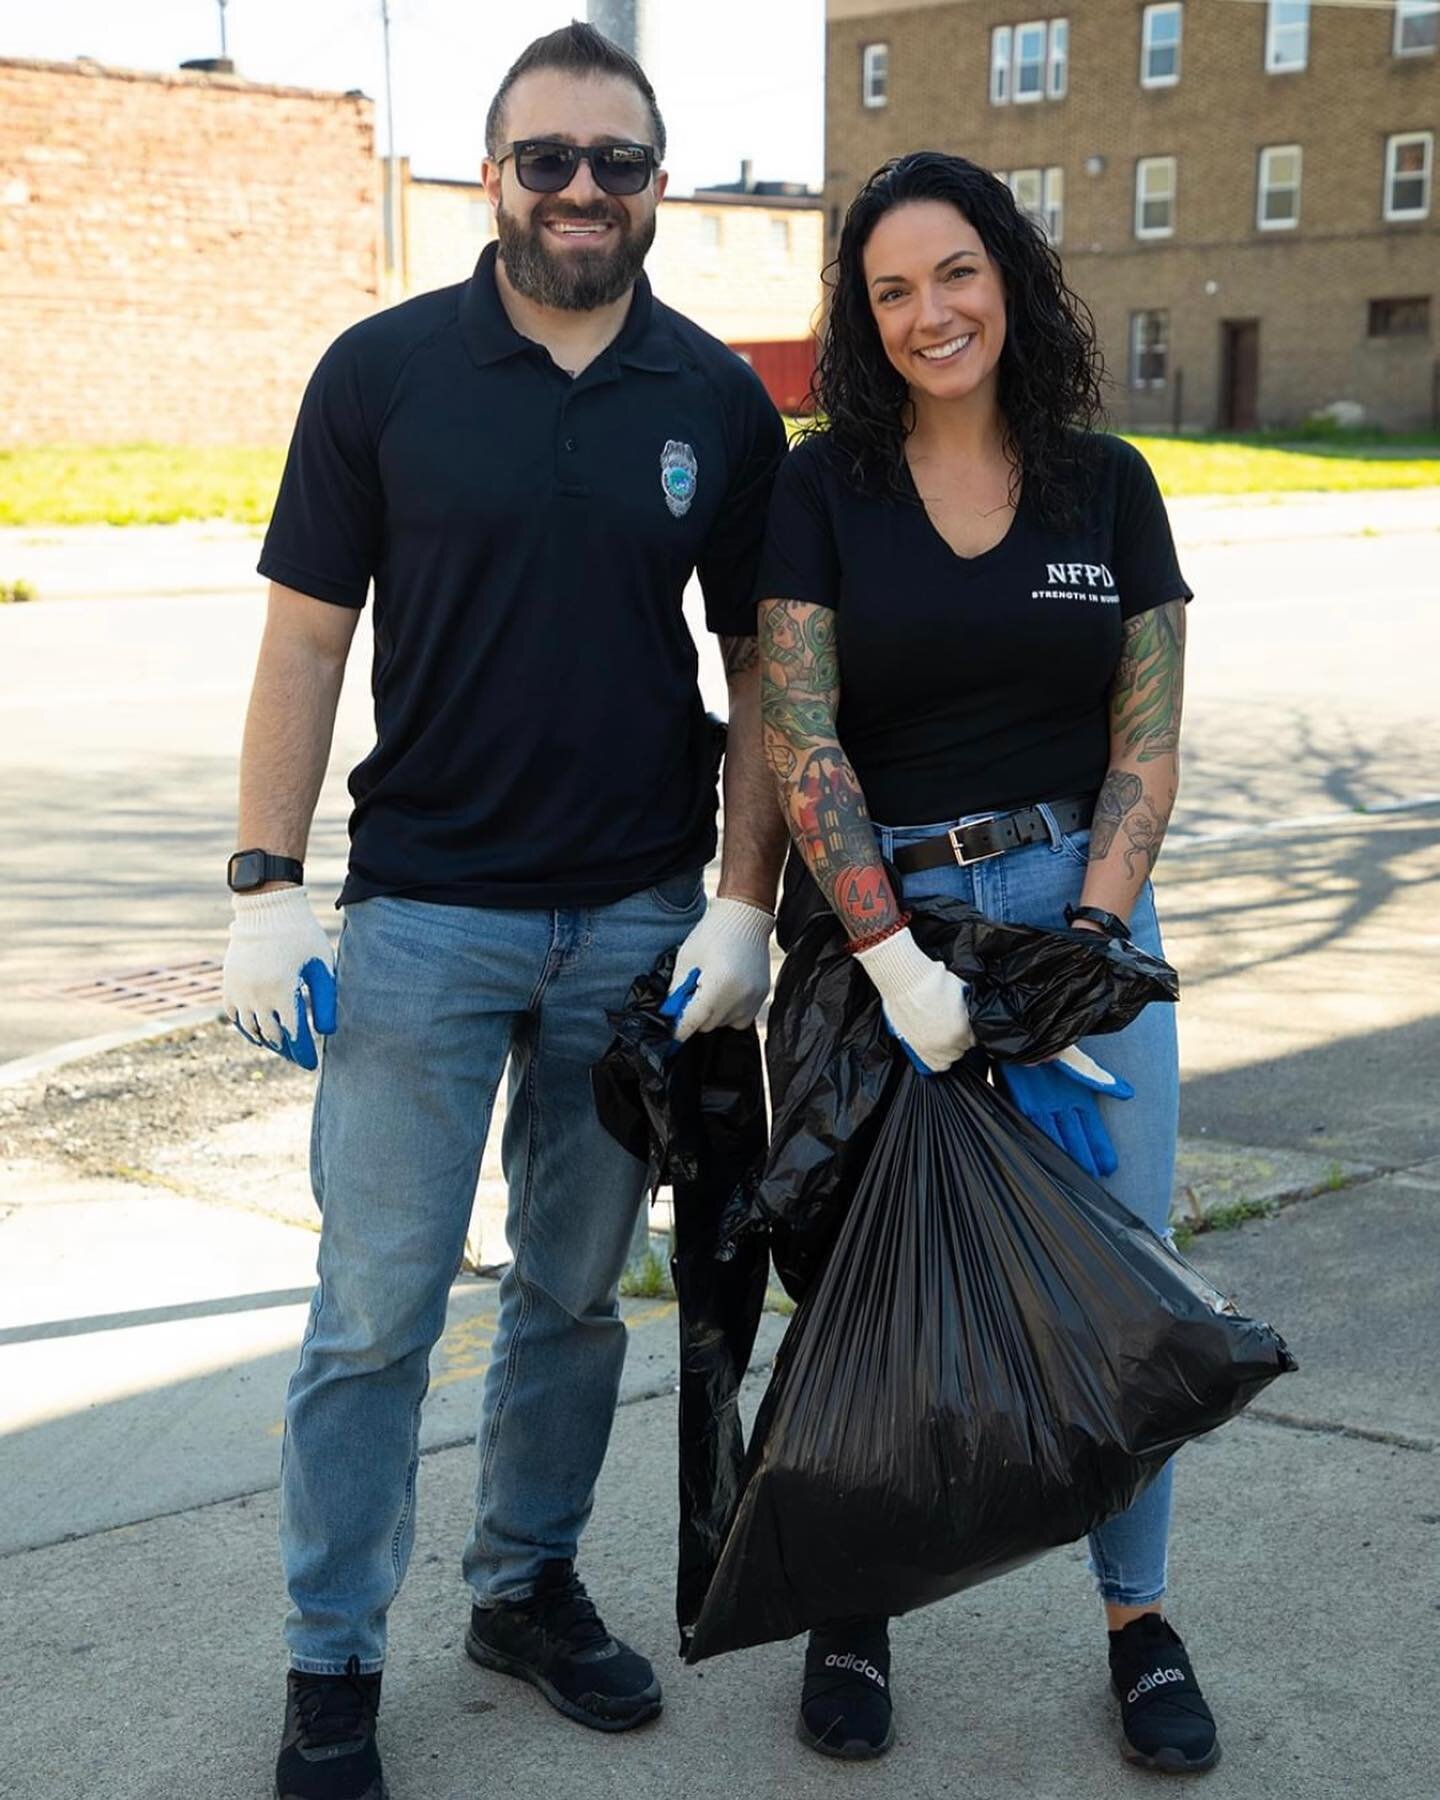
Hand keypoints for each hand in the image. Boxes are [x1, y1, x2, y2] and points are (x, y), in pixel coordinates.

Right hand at [222, 886, 336, 1070]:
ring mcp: (239, 990)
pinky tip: (259, 1033)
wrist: (267, 908)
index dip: (304, 1054)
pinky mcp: (229, 983)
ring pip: (252, 1030)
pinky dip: (246, 1028)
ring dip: (268, 1042)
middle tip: (300, 1058)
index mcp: (283, 991)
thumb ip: (325, 1000)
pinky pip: (234, 1016)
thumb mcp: (321, 965)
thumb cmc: (302, 935)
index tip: (312, 1066)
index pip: (294, 1036)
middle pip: (273, 1037)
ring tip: (282, 1047)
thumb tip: (326, 1033)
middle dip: (288, 1051)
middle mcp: (257, 995)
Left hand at [661, 896, 774, 1042]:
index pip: (693, 1022)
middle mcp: (739, 996)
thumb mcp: (686, 960)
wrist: (744, 917)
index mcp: (719, 985)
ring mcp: (754, 998)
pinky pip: (740, 1018)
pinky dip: (729, 1011)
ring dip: (713, 1013)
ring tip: (711, 986)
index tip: (670, 1037)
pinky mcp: (762, 996)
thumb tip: (669, 1016)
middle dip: (695, 1015)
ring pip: (724, 1023)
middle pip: (708, 1025)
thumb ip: (677, 992)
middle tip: (692, 992)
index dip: (679, 1030)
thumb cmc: (712, 934)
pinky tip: (725, 990)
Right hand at [854, 925, 973, 1074]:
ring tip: (944, 1038)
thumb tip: (970, 1008)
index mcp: (961, 1030)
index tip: (965, 1025)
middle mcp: (947, 1043)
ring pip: (948, 1059)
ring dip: (949, 1050)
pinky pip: (933, 1064)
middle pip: (961, 1050)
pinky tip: (937, 1049)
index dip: (970, 1031)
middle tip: (954, 1028)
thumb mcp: (960, 990)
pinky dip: (937, 1059)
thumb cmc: (931, 981)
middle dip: (960, 1040)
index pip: (975, 1040)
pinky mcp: (915, 1047)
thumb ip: (967, 1005)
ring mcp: (930, 1047)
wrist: (905, 980)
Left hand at [996, 1045, 1133, 1178]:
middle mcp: (1058, 1103)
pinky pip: (1029, 1125)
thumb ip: (1092, 1075)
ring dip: (1062, 1157)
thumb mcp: (1071, 1056)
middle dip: (1082, 1159)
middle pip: (1073, 1138)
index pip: (1091, 1128)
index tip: (1110, 1167)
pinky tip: (1040, 1159)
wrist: (1012, 1027)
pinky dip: (1037, 1141)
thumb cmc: (1045, 1038)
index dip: (1099, 1147)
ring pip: (1053, 1137)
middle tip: (1092, 1181)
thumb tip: (1127, 1093)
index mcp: (1075, 1094)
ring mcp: (1039, 1104)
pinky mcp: (1018, 1100)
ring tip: (1070, 1179)